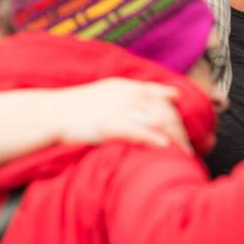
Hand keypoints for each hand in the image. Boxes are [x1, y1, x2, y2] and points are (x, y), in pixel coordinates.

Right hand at [48, 79, 191, 153]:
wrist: (51, 113)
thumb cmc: (80, 104)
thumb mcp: (112, 89)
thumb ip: (141, 91)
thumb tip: (172, 95)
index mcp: (130, 87)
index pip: (164, 98)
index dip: (179, 115)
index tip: (192, 129)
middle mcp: (130, 95)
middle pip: (165, 112)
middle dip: (181, 132)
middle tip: (190, 150)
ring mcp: (120, 109)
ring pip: (157, 121)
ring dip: (174, 139)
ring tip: (184, 155)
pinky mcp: (109, 125)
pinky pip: (137, 131)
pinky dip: (153, 139)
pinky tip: (165, 148)